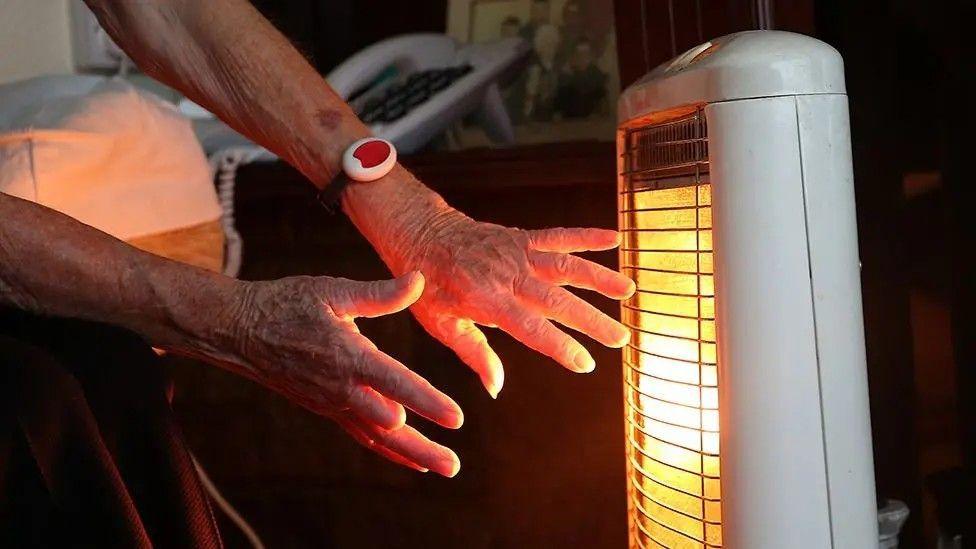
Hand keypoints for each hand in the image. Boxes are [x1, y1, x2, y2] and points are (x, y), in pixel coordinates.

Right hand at [211, 272, 461, 476]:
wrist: (241, 331)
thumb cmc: (288, 304)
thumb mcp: (333, 290)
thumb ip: (379, 294)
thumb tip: (419, 279)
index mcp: (349, 356)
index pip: (396, 382)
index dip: (427, 401)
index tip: (456, 418)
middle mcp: (342, 388)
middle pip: (389, 426)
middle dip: (424, 445)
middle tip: (455, 466)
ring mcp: (333, 403)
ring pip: (378, 438)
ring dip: (412, 454)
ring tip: (444, 468)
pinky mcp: (327, 409)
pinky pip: (362, 436)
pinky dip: (388, 451)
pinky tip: (414, 460)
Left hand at [386, 211, 635, 397]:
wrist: (420, 233)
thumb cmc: (428, 286)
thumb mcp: (440, 325)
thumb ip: (473, 353)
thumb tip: (496, 388)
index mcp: (485, 300)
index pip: (530, 328)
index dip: (559, 346)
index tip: (585, 363)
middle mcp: (506, 275)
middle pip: (557, 300)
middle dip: (591, 320)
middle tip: (621, 338)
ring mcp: (516, 253)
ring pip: (565, 265)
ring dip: (599, 277)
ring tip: (628, 291)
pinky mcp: (521, 238)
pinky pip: (557, 235)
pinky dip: (586, 236)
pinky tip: (613, 239)